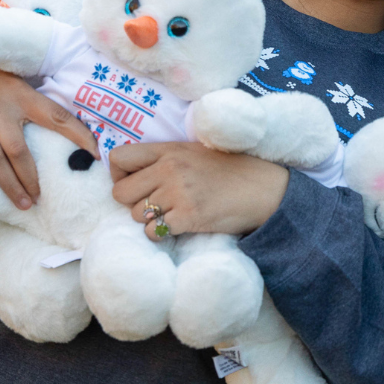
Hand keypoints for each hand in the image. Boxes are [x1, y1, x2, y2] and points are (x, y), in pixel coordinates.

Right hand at [0, 33, 98, 208]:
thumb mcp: (15, 75)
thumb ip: (34, 99)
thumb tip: (68, 122)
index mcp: (20, 94)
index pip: (56, 117)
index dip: (78, 136)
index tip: (94, 156)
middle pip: (18, 149)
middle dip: (31, 178)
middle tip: (41, 199)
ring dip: (7, 182)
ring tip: (22, 202)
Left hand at [107, 142, 289, 238]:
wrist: (264, 189)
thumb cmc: (231, 171)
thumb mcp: (195, 152)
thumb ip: (165, 158)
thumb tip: (132, 172)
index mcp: (169, 149)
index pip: (119, 158)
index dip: (118, 174)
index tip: (133, 182)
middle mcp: (169, 169)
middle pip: (120, 192)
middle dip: (131, 202)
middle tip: (151, 204)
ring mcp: (178, 193)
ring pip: (136, 215)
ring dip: (148, 219)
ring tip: (171, 213)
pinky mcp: (188, 217)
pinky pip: (154, 232)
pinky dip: (161, 234)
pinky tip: (178, 226)